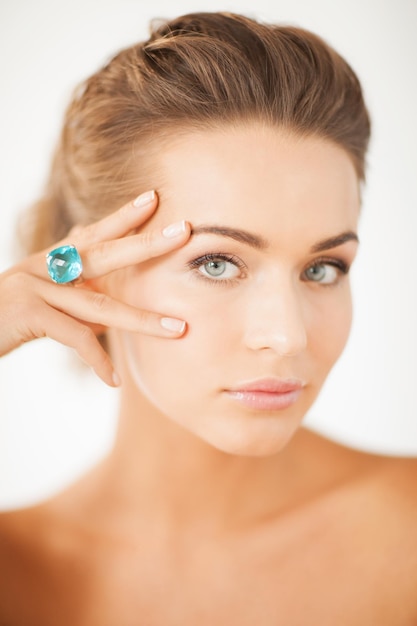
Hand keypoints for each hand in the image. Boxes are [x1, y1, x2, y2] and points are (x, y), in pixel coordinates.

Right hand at [0, 191, 190, 385]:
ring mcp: (35, 287)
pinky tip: (114, 380)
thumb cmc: (4, 319)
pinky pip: (74, 337)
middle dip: (146, 244)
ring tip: (177, 329)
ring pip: (100, 304)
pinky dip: (97, 360)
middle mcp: (45, 267)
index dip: (124, 216)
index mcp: (51, 261)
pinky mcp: (28, 312)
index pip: (93, 233)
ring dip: (142, 320)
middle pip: (104, 252)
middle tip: (184, 232)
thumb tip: (106, 310)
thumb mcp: (39, 300)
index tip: (154, 199)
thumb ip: (71, 297)